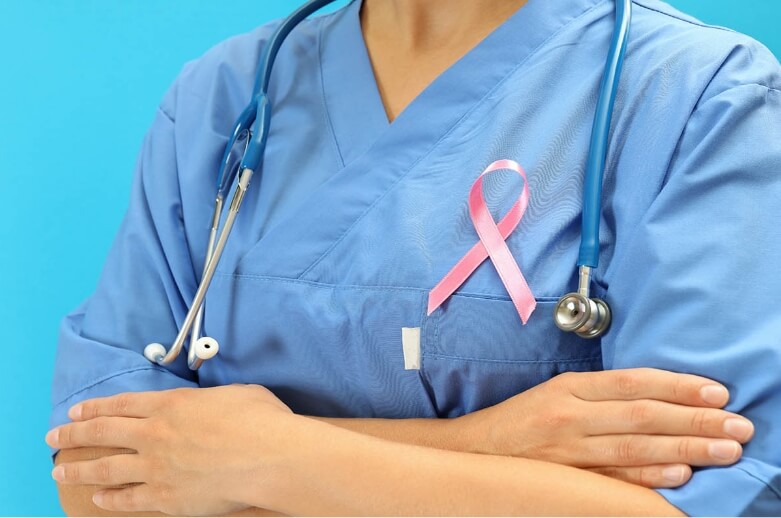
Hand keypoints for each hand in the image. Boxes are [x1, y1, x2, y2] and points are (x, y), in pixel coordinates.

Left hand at [46, 385, 292, 515]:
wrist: (267, 457)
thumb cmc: (260, 421)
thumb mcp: (236, 394)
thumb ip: (213, 400)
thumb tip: (215, 406)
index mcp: (170, 405)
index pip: (121, 405)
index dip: (95, 407)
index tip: (77, 412)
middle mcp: (155, 434)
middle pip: (102, 432)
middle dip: (73, 435)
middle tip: (53, 437)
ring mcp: (156, 468)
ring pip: (106, 467)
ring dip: (80, 469)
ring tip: (61, 472)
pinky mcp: (165, 498)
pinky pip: (128, 499)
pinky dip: (110, 499)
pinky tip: (99, 499)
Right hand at [456, 368, 753, 487]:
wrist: (476, 451)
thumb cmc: (521, 420)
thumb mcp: (556, 393)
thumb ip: (601, 395)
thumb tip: (659, 397)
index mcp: (570, 388)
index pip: (633, 382)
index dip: (678, 387)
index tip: (717, 393)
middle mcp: (571, 415)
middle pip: (643, 415)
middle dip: (695, 421)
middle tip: (737, 426)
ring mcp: (568, 450)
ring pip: (635, 448)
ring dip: (685, 449)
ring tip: (725, 451)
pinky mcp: (565, 478)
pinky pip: (614, 478)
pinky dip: (649, 478)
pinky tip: (680, 477)